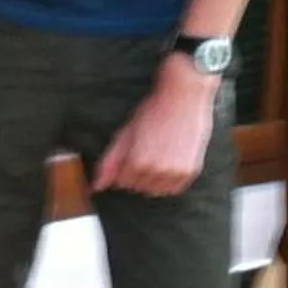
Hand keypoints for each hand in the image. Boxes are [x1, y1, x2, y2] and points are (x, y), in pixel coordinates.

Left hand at [92, 55, 217, 197]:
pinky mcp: (190, 172)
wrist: (184, 97)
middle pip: (138, 187)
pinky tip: (169, 160)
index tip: (133, 151)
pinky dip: (169, 180)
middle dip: (138, 172)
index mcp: (137, 162)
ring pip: (155, 191)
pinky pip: (174, 189)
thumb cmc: (153, 111)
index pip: (122, 182)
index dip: (125, 166)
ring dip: (153, 178)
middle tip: (147, 148)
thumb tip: (97, 186)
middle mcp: (156, 171)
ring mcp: (175, 173)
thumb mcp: (125, 133)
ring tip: (158, 154)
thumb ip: (109, 162)